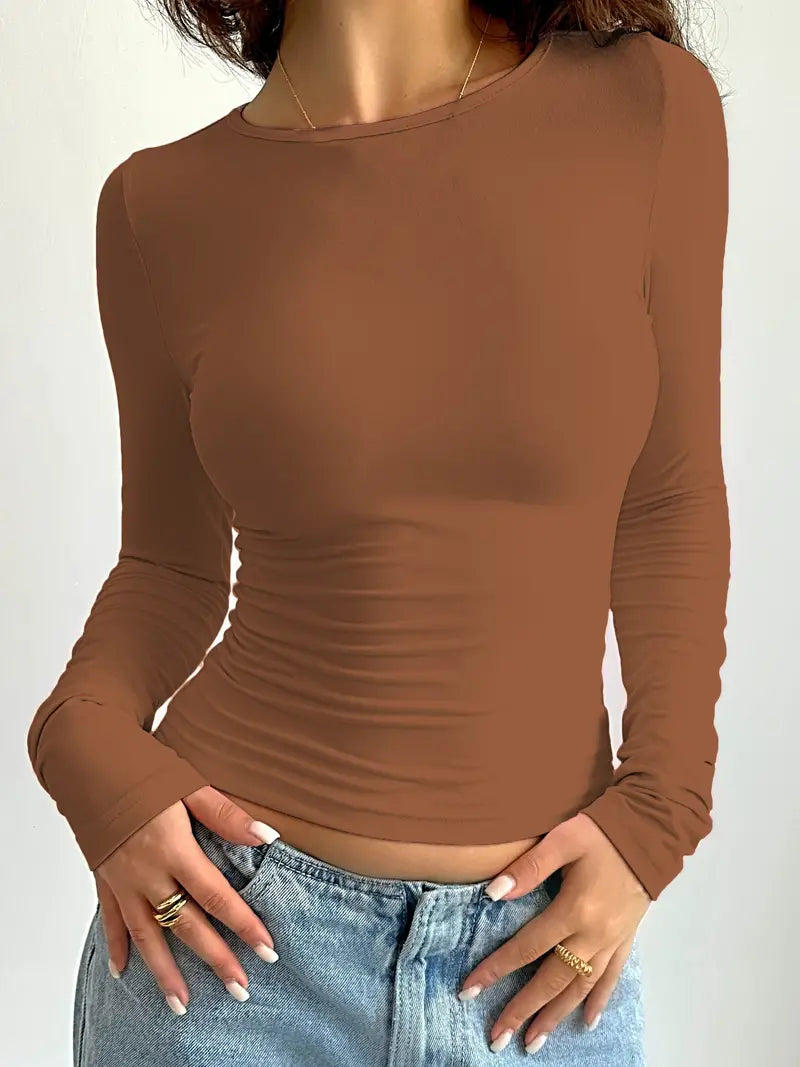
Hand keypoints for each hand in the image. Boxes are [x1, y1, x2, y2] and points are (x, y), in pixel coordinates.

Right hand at [95, 786, 280, 1014]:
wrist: (88, 761)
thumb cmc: (142, 768)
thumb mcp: (189, 784)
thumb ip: (226, 815)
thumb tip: (266, 835)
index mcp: (173, 848)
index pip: (216, 896)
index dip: (243, 924)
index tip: (266, 949)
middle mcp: (147, 873)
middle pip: (185, 924)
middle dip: (215, 959)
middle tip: (239, 989)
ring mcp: (123, 880)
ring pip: (146, 935)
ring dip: (165, 972)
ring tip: (182, 1003)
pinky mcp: (104, 879)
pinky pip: (112, 921)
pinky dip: (117, 947)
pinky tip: (123, 971)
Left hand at [457, 813, 650, 1053]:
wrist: (652, 831)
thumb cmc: (603, 831)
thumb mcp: (563, 839)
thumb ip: (529, 866)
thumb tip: (494, 893)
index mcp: (575, 910)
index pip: (527, 947)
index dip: (497, 969)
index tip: (470, 990)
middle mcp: (594, 935)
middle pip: (552, 980)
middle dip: (523, 1010)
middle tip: (497, 1036)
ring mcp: (612, 940)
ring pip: (580, 988)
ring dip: (555, 1016)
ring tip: (533, 1042)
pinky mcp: (627, 938)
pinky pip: (612, 977)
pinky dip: (598, 1000)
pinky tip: (586, 1021)